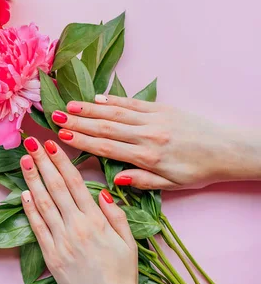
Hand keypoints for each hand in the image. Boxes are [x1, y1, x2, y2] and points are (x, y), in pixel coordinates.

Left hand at [20, 137, 136, 283]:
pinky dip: (29, 208)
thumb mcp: (129, 243)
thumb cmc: (120, 273)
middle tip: (32, 142)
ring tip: (24, 159)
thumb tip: (104, 192)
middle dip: (43, 162)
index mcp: (96, 221)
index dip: (62, 162)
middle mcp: (76, 226)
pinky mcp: (50, 254)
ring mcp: (60, 240)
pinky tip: (24, 192)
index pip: (75, 183)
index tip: (52, 144)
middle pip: (56, 187)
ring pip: (43, 203)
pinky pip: (37, 227)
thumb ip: (117, 216)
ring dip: (32, 179)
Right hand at [51, 95, 260, 189]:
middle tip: (55, 117)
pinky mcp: (161, 108)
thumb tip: (116, 178)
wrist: (228, 149)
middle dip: (78, 122)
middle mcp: (147, 135)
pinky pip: (132, 103)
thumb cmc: (199, 170)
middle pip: (105, 128)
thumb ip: (143, 181)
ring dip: (89, 109)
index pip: (107, 148)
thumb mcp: (173, 184)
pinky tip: (96, 99)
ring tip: (68, 106)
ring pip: (115, 113)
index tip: (62, 136)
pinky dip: (112, 100)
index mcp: (148, 156)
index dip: (82, 141)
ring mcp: (153, 119)